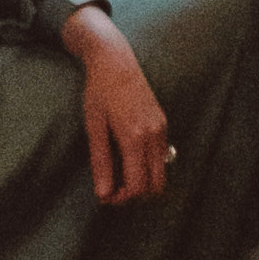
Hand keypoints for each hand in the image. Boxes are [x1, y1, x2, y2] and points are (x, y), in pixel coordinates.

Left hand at [61, 7, 170, 203]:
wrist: (115, 60)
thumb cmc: (100, 92)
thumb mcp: (94, 127)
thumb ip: (101, 162)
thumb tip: (103, 193)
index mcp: (135, 137)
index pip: (137, 185)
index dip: (121, 199)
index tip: (105, 197)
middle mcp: (154, 135)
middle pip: (156, 186)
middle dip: (136, 195)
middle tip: (113, 190)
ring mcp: (162, 129)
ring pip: (161, 173)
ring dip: (144, 182)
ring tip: (120, 176)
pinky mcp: (163, 123)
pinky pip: (161, 157)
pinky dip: (148, 167)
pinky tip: (129, 159)